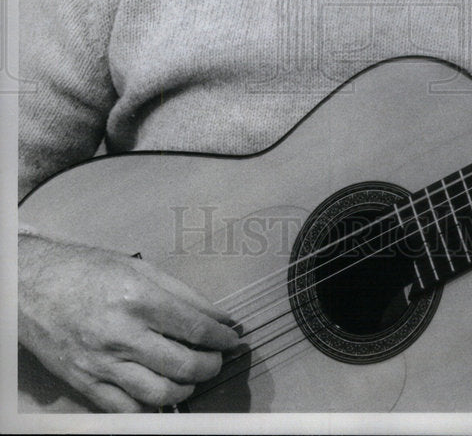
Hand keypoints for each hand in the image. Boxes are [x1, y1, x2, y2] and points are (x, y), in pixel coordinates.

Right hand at [19, 232, 240, 411]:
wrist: (33, 287)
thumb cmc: (88, 271)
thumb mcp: (140, 268)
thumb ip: (184, 293)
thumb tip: (218, 316)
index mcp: (139, 298)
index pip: (195, 327)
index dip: (222, 338)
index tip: (233, 339)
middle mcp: (122, 334)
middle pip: (182, 365)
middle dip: (210, 366)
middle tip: (216, 359)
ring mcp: (102, 363)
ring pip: (159, 393)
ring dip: (185, 388)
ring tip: (191, 376)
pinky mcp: (85, 383)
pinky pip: (126, 409)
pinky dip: (151, 405)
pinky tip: (160, 390)